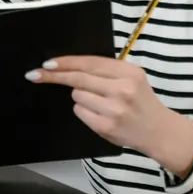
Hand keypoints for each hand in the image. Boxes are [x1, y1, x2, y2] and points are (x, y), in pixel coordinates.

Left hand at [27, 55, 192, 176]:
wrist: (159, 131)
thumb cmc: (141, 101)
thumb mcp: (132, 78)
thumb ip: (106, 70)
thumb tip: (69, 65)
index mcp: (129, 72)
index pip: (90, 63)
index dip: (66, 62)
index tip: (47, 63)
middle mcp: (122, 89)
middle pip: (78, 78)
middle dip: (54, 76)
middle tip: (34, 74)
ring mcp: (113, 109)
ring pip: (77, 95)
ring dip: (80, 96)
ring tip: (100, 102)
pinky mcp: (106, 126)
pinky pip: (80, 112)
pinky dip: (84, 111)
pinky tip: (100, 114)